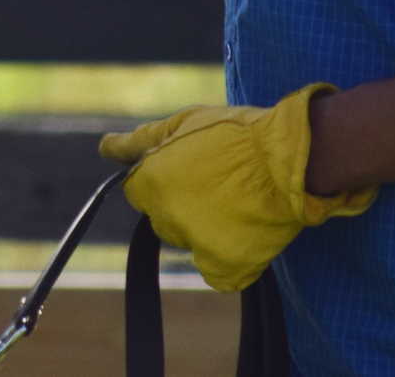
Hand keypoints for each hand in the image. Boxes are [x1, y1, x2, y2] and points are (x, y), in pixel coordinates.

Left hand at [100, 84, 376, 290]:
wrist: (290, 157)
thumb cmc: (236, 134)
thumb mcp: (182, 124)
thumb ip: (139, 142)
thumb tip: (104, 147)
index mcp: (151, 184)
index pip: (137, 190)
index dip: (162, 177)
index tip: (189, 168)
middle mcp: (167, 218)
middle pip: (162, 216)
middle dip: (181, 202)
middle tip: (217, 182)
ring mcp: (196, 245)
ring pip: (188, 240)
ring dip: (204, 227)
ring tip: (236, 202)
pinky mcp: (226, 267)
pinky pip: (216, 272)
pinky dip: (228, 258)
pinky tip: (244, 230)